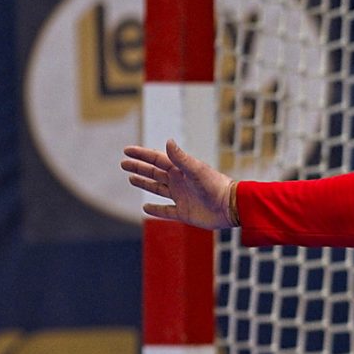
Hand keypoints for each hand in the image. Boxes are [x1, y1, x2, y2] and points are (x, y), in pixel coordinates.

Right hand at [121, 139, 236, 230]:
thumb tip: (168, 141)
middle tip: (123, 163)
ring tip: (131, 179)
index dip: (142, 155)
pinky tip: (145, 207)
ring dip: (145, 183)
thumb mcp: (196, 170)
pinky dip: (155, 210)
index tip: (127, 151)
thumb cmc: (215, 186)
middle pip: (154, 172)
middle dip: (139, 168)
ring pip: (158, 189)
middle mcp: (179, 182)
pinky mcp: (184, 212)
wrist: (229, 206)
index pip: (156, 159)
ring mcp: (181, 197)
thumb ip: (181, 158)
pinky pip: (166, 211)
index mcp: (180, 170)